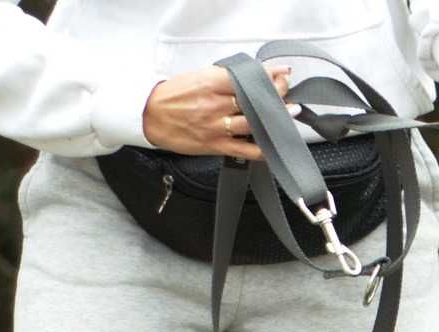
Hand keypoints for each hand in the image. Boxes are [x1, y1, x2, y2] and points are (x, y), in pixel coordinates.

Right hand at [143, 64, 295, 158]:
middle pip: (253, 100)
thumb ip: (223, 78)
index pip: (246, 78)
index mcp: (209, 83)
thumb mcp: (196, 77)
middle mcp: (214, 104)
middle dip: (276, 97)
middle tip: (289, 95)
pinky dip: (263, 150)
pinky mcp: (215, 144)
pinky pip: (245, 150)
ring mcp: (216, 126)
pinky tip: (275, 146)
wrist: (149, 116)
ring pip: (253, 123)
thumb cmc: (173, 96)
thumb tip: (250, 75)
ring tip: (289, 115)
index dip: (268, 76)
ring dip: (274, 120)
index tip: (283, 74)